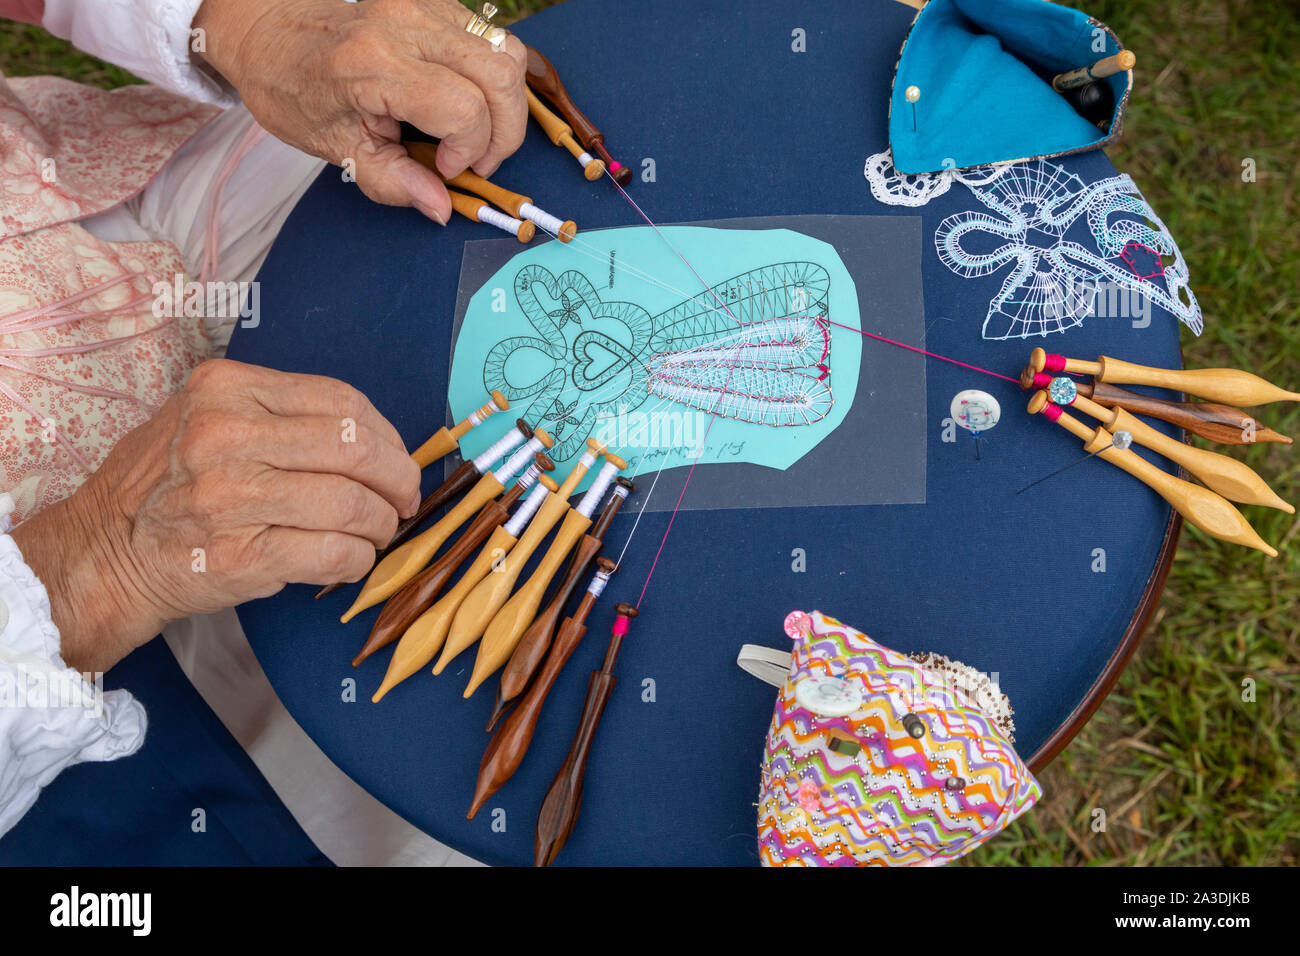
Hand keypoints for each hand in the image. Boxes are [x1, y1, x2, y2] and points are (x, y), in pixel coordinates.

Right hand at [13, 360, 420, 672]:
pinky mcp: (240, 554)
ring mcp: (232, 496)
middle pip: (355, 449)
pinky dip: (358, 558)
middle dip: (398, 479)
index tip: (396, 458)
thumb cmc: (168, 484)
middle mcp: (227, 435)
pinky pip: (333, 552)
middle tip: (404, 500)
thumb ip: (282, 416)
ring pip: (352, 503)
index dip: (386, 435)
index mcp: (229, 389)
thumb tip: (375, 440)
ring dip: (381, 524)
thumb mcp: (208, 418)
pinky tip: (352, 559)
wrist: (102, 551)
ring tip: (377, 532)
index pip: (341, 402)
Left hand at [192, 0, 527, 223]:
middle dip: (503, 132)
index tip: (444, 169)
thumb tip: (441, 208)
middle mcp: (406, 25)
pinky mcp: (436, 2)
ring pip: (506, 53)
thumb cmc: (296, 91)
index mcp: (375, 64)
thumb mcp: (337, 149)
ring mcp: (424, 6)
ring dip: (506, 105)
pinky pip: (492, 39)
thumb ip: (392, 182)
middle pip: (499, 77)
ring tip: (478, 132)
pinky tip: (467, 100)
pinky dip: (493, 78)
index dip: (468, 150)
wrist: (271, 33)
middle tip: (477, 161)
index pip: (463, 110)